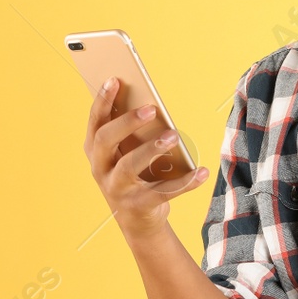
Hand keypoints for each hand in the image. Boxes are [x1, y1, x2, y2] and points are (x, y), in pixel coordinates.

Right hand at [83, 76, 209, 239]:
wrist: (138, 219)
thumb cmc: (133, 173)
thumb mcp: (126, 151)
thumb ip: (130, 130)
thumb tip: (148, 101)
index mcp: (95, 150)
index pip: (95, 122)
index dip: (102, 101)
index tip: (115, 79)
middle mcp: (100, 169)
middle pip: (106, 140)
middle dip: (127, 122)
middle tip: (151, 109)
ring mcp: (117, 190)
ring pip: (129, 167)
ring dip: (151, 149)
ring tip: (173, 136)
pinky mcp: (138, 206)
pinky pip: (163, 193)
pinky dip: (185, 182)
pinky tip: (202, 171)